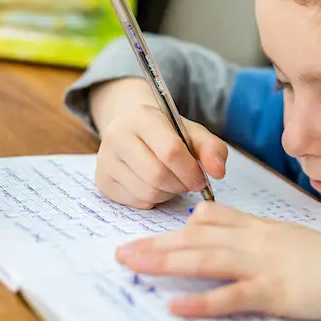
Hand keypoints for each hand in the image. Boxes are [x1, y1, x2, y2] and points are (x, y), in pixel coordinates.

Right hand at [94, 99, 227, 208]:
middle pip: (158, 175)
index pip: (170, 150)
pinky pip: (136, 202)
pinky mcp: (103, 181)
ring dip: (168, 194)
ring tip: (172, 182)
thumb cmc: (168, 134)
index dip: (191, 170)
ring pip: (147, 192)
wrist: (135, 133)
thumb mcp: (193, 134)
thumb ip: (212, 149)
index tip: (201, 179)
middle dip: (180, 185)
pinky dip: (153, 200)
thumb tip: (218, 172)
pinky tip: (156, 186)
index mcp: (142, 117)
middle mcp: (117, 135)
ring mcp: (106, 159)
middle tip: (188, 183)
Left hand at [114, 202, 320, 320]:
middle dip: (156, 244)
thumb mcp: (294, 241)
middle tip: (121, 251)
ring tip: (132, 266)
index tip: (152, 233)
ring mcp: (265, 265)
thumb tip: (233, 240)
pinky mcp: (275, 292)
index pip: (213, 219)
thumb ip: (262, 239)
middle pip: (198, 238)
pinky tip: (176, 305)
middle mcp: (258, 241)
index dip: (179, 227)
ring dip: (165, 262)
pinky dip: (203, 301)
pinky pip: (233, 296)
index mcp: (263, 229)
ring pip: (206, 259)